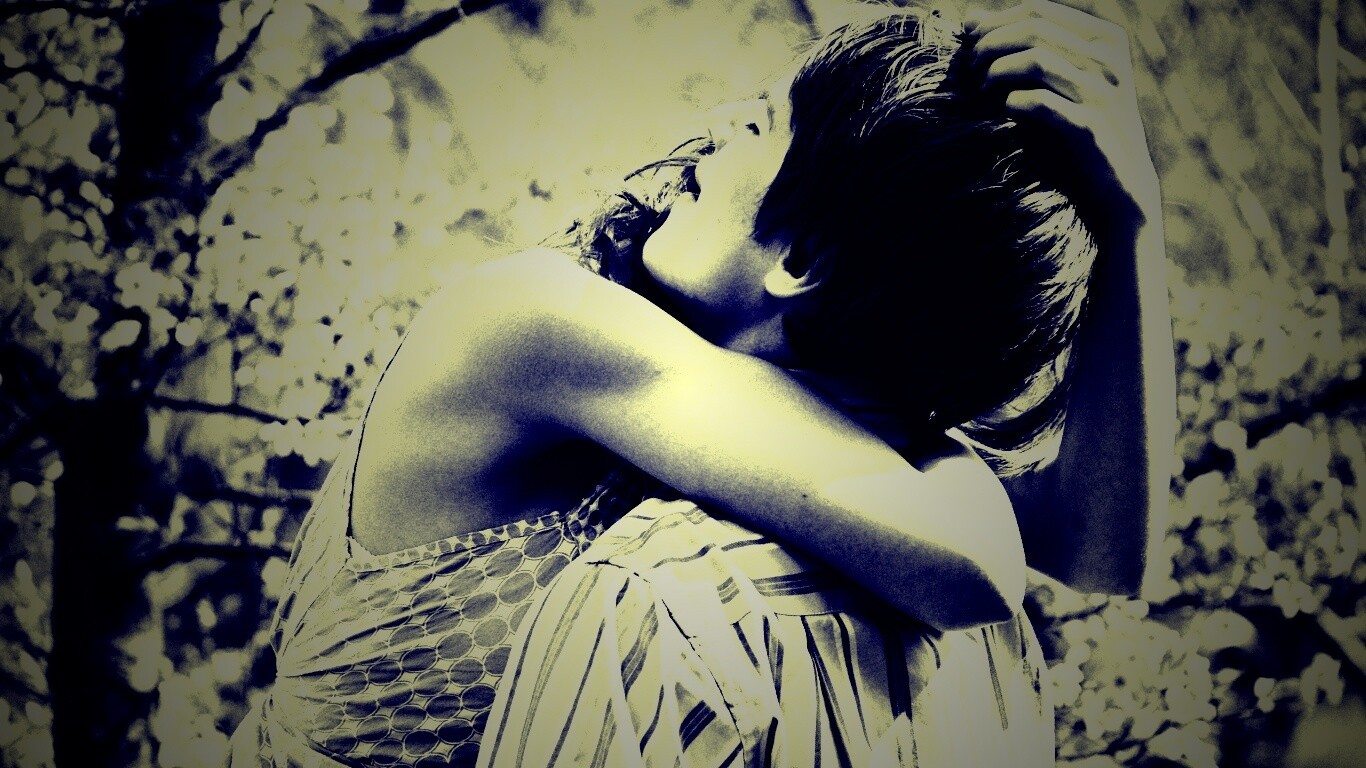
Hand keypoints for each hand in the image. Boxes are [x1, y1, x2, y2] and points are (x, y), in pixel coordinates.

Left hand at [965, 0, 1161, 237]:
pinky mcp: (1092, 126)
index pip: (1040, 9)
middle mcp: (1109, 58)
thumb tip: (971, 19)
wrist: (1118, 189)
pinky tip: (1006, 109)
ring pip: (1037, 59)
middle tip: (970, 65)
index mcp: (1105, 38)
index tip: (969, 41)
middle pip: (1035, 29)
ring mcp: (1103, 91)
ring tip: (981, 87)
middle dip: (991, 42)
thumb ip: (1017, 50)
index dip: (996, 21)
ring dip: (998, 70)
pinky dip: (1015, 102)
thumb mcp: (1050, 86)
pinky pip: (1042, 102)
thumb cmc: (1075, 132)